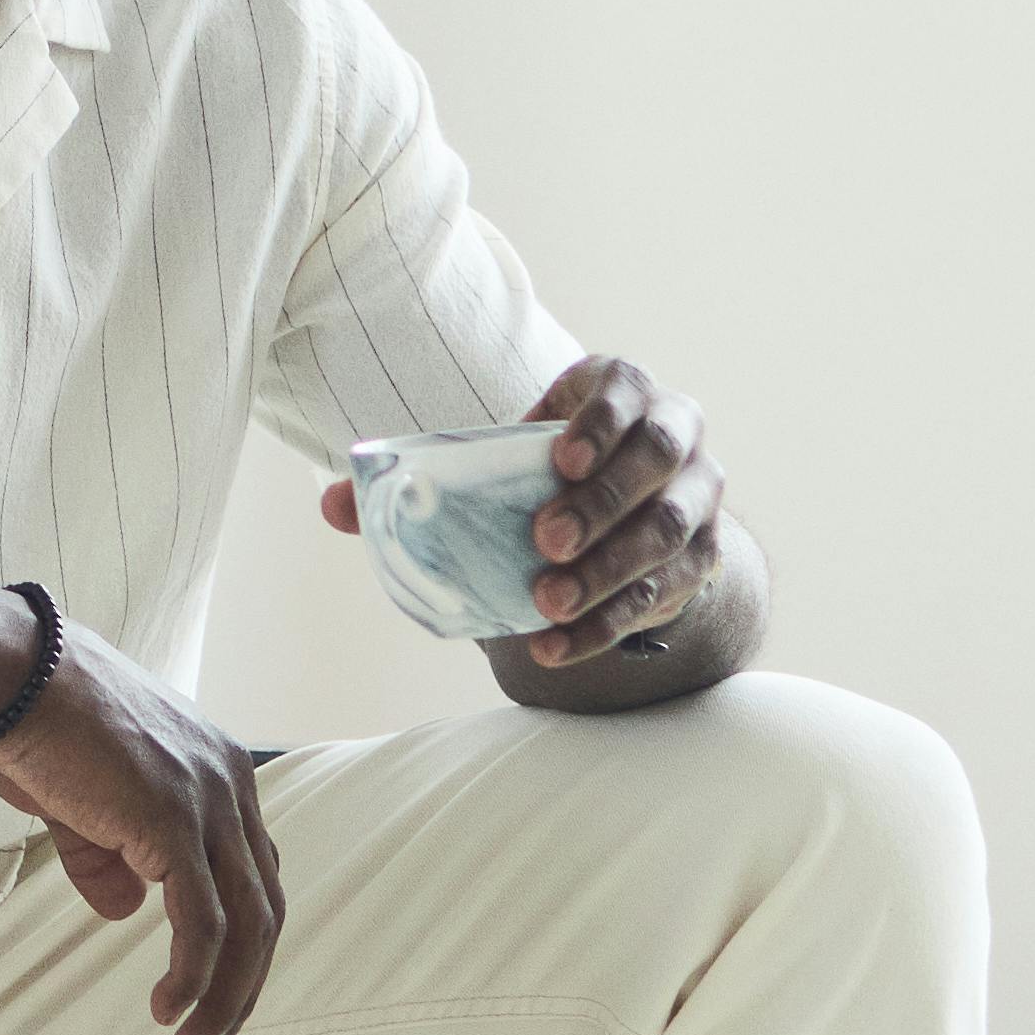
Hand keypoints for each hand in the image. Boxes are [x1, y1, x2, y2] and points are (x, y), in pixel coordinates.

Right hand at [0, 618, 283, 1034]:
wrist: (11, 673)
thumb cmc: (35, 724)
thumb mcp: (81, 803)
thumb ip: (109, 857)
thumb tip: (126, 911)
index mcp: (220, 772)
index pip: (255, 876)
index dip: (243, 946)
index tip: (216, 999)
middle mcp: (231, 784)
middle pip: (265, 909)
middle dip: (244, 987)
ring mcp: (208, 802)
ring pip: (246, 925)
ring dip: (223, 998)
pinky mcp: (172, 822)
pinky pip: (201, 921)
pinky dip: (192, 975)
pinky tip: (167, 1009)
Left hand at [313, 352, 735, 678]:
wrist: (627, 509)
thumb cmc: (546, 469)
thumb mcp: (501, 455)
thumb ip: (422, 474)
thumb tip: (330, 504)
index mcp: (624, 388)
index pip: (624, 390)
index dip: (598, 420)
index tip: (554, 457)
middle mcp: (677, 433)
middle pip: (655, 460)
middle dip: (600, 502)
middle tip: (542, 543)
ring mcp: (700, 497)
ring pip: (667, 533)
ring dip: (607, 571)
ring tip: (545, 604)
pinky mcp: (704, 559)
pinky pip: (665, 594)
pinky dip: (610, 624)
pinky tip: (557, 646)